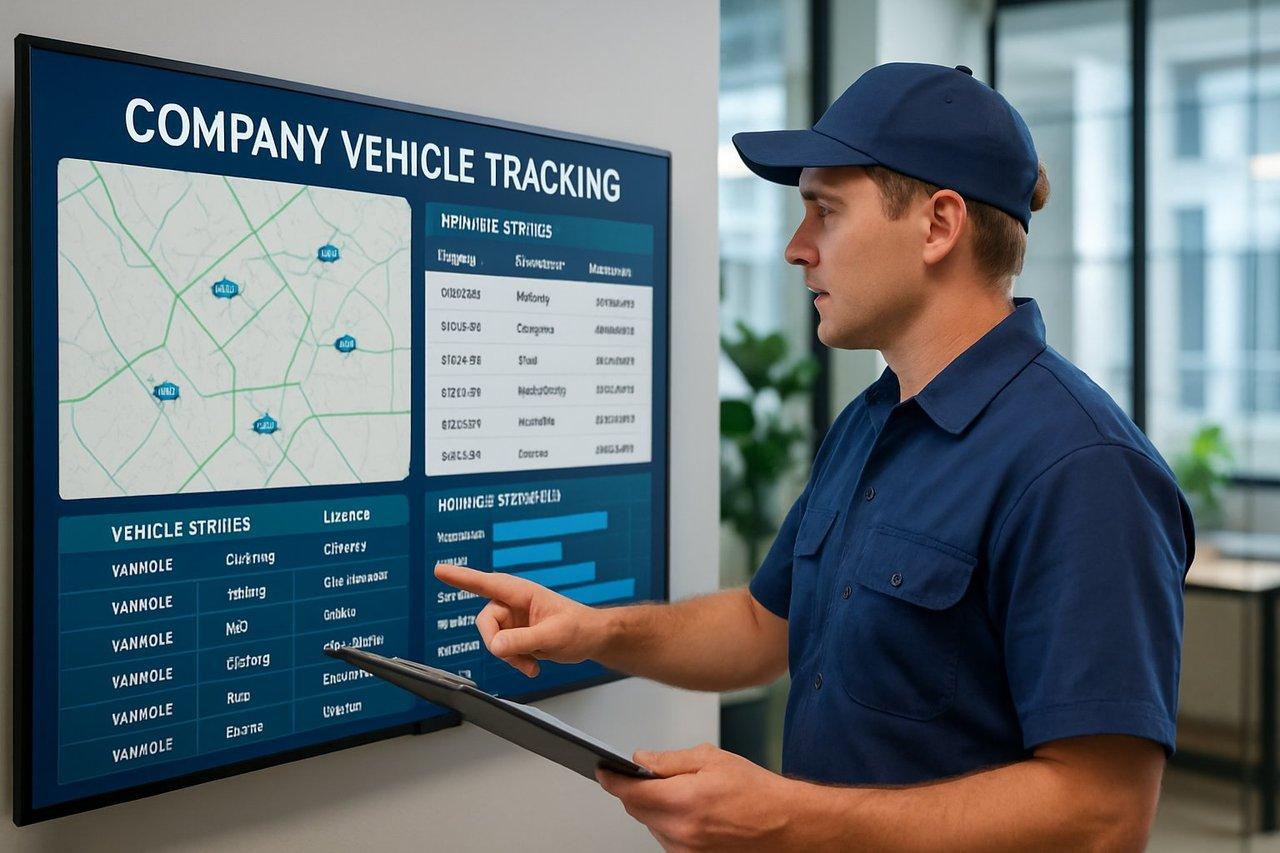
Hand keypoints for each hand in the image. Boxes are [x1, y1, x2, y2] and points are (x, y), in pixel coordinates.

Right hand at [434, 563, 605, 676]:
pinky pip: (503, 650)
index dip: (461, 578)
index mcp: (521, 592)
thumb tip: (494, 646)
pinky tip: (533, 665)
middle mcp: (513, 603)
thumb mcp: (552, 636)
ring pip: (493, 640)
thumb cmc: (579, 628)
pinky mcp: (516, 635)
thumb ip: (522, 640)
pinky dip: (515, 661)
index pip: (485, 583)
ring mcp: (513, 620)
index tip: (439, 570)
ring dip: (510, 656)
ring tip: (532, 664)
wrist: (592, 639)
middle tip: (516, 656)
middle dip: (498, 643)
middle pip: (486, 622)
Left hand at [597, 743, 807, 850]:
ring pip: (651, 825)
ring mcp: (686, 852)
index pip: (630, 792)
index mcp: (684, 802)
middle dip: (635, 791)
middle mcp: (681, 833)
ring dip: (654, 808)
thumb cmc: (757, 791)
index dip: (612, 779)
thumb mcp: (713, 759)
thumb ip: (670, 760)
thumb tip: (641, 760)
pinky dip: (668, 823)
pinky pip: (667, 839)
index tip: (602, 770)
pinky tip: (689, 810)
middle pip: (636, 810)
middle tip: (646, 774)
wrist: (787, 824)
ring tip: (681, 792)